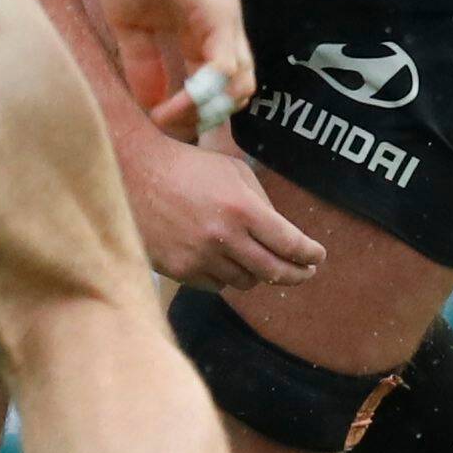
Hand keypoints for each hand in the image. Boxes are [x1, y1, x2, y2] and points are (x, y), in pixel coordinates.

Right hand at [95, 0, 256, 139]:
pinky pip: (224, 69)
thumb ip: (141, 62)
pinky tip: (171, 103)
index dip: (187, 111)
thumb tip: (148, 102)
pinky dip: (202, 95)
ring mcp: (224, 26)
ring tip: (171, 115)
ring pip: (240, 87)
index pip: (210, 87)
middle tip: (169, 124)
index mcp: (198, 35)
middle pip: (233, 94)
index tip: (156, 120)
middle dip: (202, 118)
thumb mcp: (129, 23)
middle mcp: (218, 34)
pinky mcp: (221, 16)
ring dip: (206, 112)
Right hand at [120, 123, 321, 292]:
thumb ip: (262, 205)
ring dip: (258, 273)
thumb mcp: (235, 172)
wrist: (135, 174)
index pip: (290, 244)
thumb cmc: (190, 167)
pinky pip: (216, 285)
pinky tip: (225, 261)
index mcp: (242, 209)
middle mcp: (223, 237)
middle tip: (306, 273)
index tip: (318, 257)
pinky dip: (226, 276)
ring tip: (261, 262)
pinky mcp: (179, 270)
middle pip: (274, 272)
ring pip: (245, 282)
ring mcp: (200, 257)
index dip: (310, 254)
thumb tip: (284, 238)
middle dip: (297, 274)